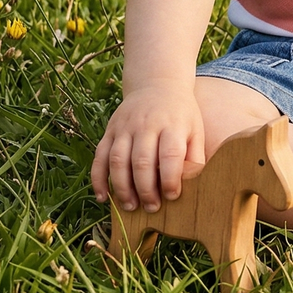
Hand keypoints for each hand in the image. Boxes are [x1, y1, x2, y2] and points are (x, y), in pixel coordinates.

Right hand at [91, 82, 204, 211]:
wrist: (158, 84)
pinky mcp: (110, 130)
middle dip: (146, 189)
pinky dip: (98, 179)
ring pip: (118, 160)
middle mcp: (146, 124)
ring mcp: (125, 126)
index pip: (170, 155)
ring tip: (130, 207)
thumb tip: (192, 185)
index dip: (170, 179)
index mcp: (172, 124)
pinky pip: (100, 156)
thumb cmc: (180, 115)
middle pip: (142, 161)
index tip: (172, 196)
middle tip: (151, 208)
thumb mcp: (195, 129)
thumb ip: (194, 156)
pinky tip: (103, 197)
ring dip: (122, 188)